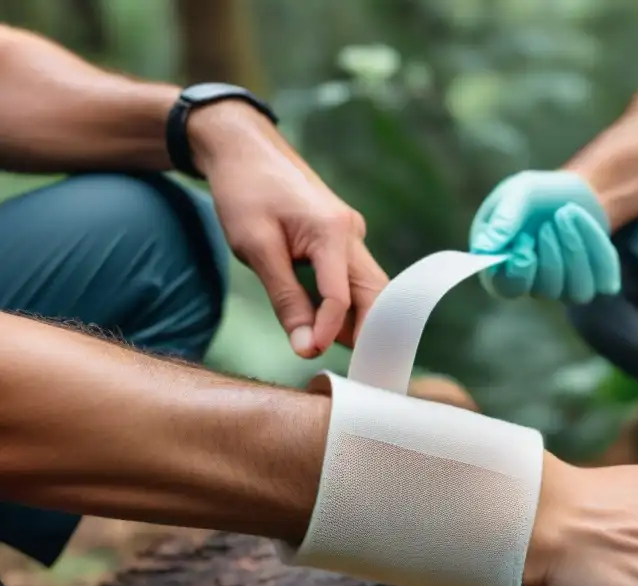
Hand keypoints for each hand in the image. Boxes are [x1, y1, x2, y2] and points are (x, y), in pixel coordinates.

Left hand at [189, 102, 388, 356]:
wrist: (245, 147)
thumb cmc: (245, 192)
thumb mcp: (256, 249)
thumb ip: (286, 300)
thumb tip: (308, 347)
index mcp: (332, 232)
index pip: (341, 298)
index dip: (328, 331)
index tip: (309, 355)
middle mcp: (351, 234)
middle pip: (375, 297)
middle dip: (367, 334)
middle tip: (355, 369)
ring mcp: (351, 235)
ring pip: (369, 290)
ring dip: (356, 321)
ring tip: (335, 349)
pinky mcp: (343, 238)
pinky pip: (353, 280)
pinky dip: (345, 305)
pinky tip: (325, 323)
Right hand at [469, 170, 620, 302]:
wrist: (571, 191)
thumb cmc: (535, 195)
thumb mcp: (516, 195)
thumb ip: (502, 221)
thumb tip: (484, 250)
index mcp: (503, 267)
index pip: (505, 289)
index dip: (517, 272)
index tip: (524, 245)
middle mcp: (532, 285)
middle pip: (545, 289)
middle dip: (552, 252)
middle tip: (549, 222)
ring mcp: (564, 289)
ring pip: (578, 292)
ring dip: (575, 248)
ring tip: (566, 214)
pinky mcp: (593, 282)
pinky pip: (603, 281)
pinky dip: (598, 248)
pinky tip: (587, 224)